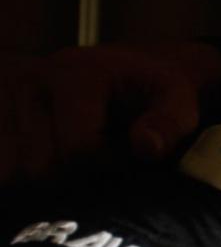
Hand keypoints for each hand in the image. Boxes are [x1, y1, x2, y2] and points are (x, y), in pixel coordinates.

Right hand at [0, 41, 220, 182]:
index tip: (123, 152)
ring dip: (44, 176)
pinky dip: (19, 172)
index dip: (105, 164)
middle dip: (73, 174)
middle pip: (39, 166)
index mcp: (77, 73)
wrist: (127, 69)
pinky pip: (0, 165)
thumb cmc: (152, 89)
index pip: (77, 149)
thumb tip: (145, 147)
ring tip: (72, 154)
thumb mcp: (176, 97)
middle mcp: (30, 80)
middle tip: (97, 155)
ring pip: (11, 171)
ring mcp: (4, 96)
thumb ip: (171, 121)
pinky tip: (46, 158)